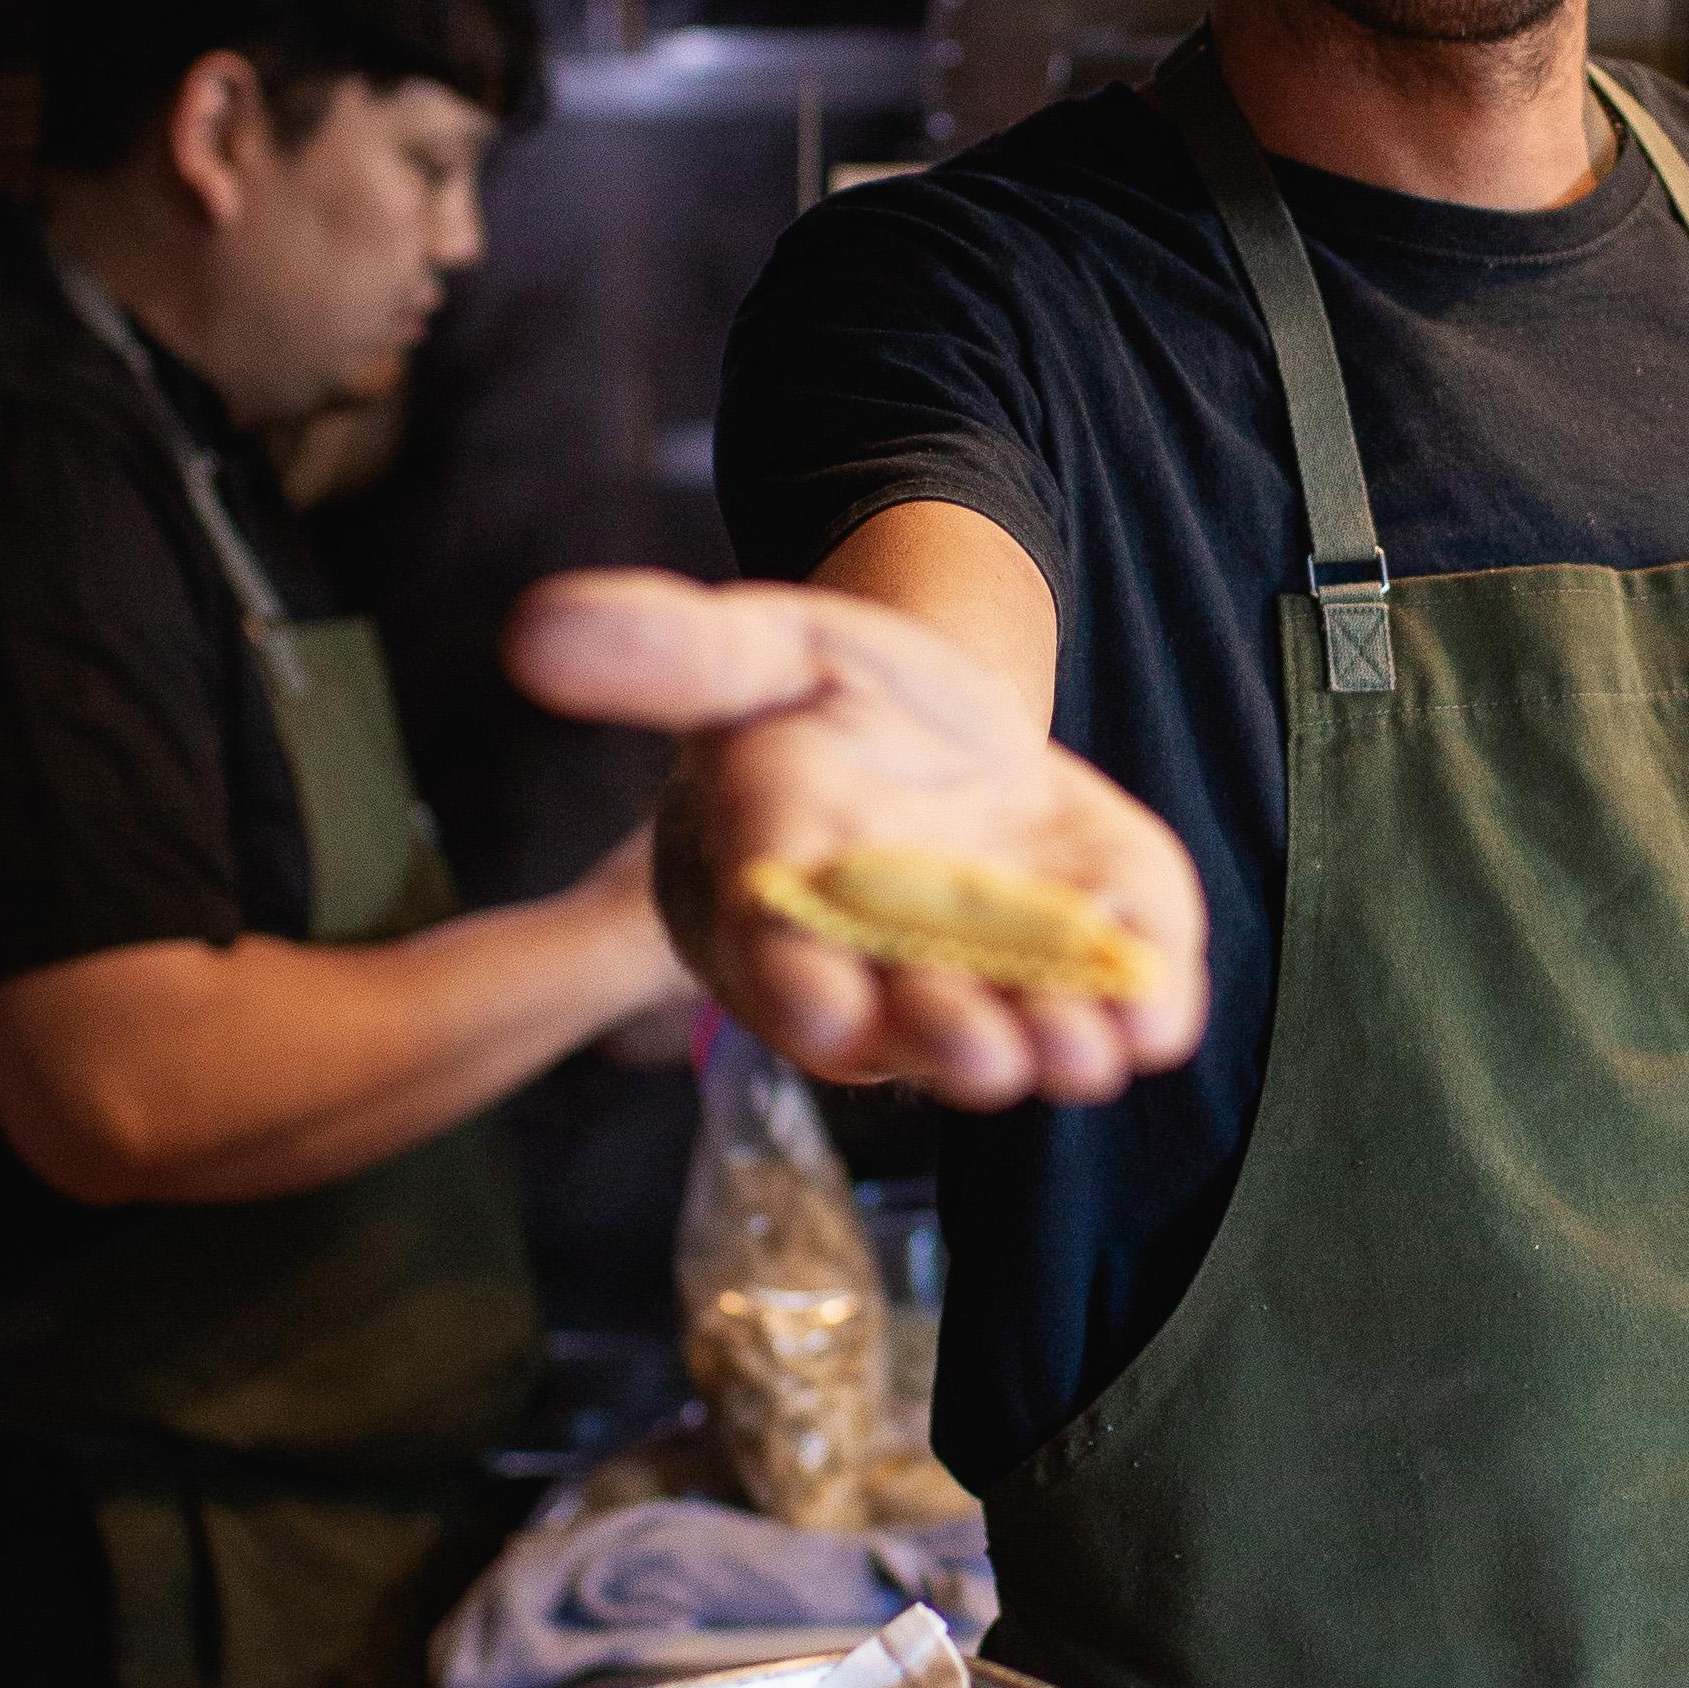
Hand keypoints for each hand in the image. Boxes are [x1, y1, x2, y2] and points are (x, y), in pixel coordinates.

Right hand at [507, 568, 1207, 1113]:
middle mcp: (881, 964)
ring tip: (1085, 1052)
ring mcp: (988, 975)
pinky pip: (1108, 1008)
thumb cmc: (829, 699)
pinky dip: (1141, 1014)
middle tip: (986, 1055)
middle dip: (945, 1037)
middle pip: (904, 1017)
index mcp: (782, 893)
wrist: (944, 739)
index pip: (775, 953)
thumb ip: (666, 651)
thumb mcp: (761, 650)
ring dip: (1051, 1047)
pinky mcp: (1082, 961)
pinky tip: (1158, 1015)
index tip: (828, 1014)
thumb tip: (530, 631)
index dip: (798, 987)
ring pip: (1013, 1033)